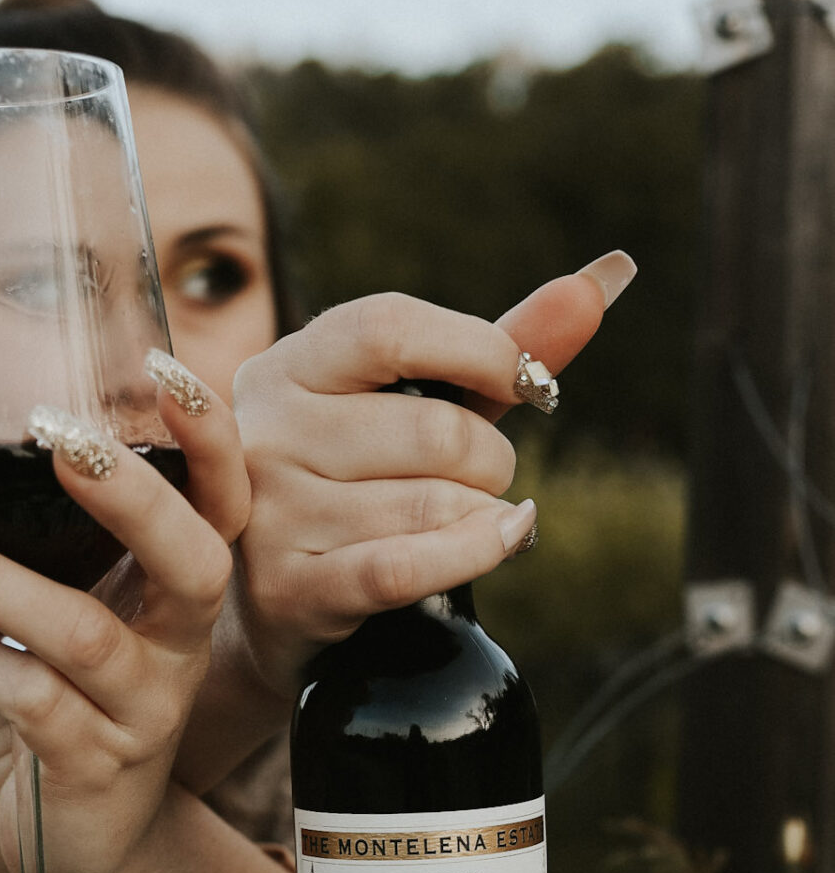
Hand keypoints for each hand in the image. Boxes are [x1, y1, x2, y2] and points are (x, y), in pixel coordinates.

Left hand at [0, 378, 247, 872]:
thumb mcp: (61, 615)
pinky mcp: (93, 768)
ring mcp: (144, 712)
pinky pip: (32, 705)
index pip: (225, 504)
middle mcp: (180, 647)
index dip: (210, 439)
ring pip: (80, 634)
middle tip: (54, 435)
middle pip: (192, 561)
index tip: (161, 366)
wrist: (88, 845)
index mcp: (179, 592)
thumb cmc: (65, 704)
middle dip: (129, 495)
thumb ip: (26, 546)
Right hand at [229, 254, 634, 697]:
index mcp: (286, 367)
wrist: (275, 599)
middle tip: (485, 476)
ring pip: (433, 505)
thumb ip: (499, 346)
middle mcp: (266, 434)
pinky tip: (503, 539)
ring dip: (482, 515)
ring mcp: (271, 515)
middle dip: (492, 459)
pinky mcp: (289, 589)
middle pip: (434, 431)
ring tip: (466, 518)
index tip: (527, 381)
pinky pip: (409, 567)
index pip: (388, 327)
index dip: (479, 348)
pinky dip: (478, 552)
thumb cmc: (359, 483)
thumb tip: (607, 273)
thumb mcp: (417, 406)